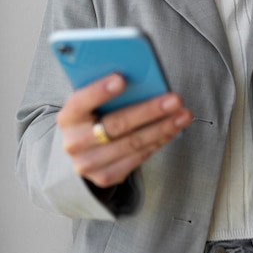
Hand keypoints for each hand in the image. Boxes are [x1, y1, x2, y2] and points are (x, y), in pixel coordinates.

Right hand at [56, 74, 192, 187]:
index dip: (100, 91)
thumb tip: (141, 76)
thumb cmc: (95, 112)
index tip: (122, 78)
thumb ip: (109, 87)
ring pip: (132, 143)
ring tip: (183, 114)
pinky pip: (138, 158)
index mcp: (68, 116)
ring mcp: (88, 164)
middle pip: (115, 125)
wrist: (84, 147)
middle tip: (174, 99)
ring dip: (163, 128)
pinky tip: (174, 129)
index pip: (81, 101)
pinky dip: (159, 141)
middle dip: (149, 110)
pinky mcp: (105, 177)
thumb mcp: (94, 99)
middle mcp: (73, 142)